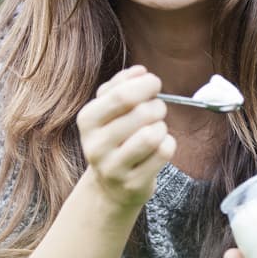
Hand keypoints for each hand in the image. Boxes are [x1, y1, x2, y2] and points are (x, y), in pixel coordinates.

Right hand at [76, 65, 176, 210]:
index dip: (145, 85)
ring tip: (156, 129)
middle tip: (158, 108)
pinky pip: (164, 152)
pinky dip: (169, 144)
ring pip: (153, 135)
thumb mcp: (108, 109)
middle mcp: (96, 145)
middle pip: (142, 114)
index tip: (154, 83)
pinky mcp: (133, 184)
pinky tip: (159, 146)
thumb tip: (140, 71)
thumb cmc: (114, 138)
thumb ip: (121, 84)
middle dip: (158, 106)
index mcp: (87, 120)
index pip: (122, 96)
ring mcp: (113, 168)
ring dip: (162, 127)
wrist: (110, 186)